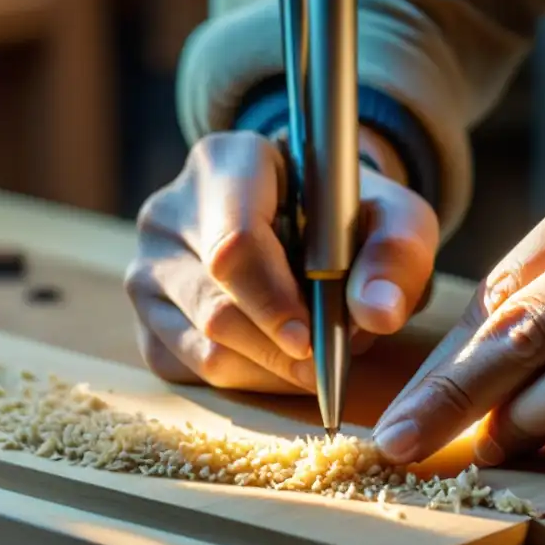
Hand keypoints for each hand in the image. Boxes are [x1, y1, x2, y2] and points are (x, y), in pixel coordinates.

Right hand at [126, 128, 437, 392]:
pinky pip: (192, 372)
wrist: (315, 225)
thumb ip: (396, 256)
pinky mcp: (148, 320)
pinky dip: (249, 381)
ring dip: (270, 370)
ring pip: (203, 347)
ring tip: (313, 355)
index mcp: (226, 164)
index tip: (312, 338)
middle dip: (280, 349)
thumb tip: (377, 313)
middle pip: (216, 306)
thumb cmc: (353, 218)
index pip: (234, 243)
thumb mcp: (397, 219)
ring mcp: (148, 268)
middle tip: (328, 362)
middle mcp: (170, 212)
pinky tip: (281, 360)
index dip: (273, 300)